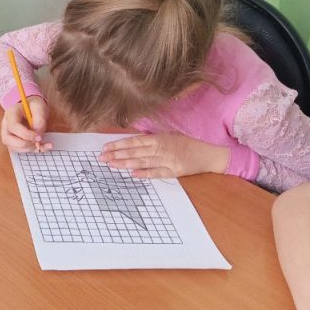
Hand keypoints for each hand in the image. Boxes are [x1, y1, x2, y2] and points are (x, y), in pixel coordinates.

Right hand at [0, 96, 50, 152]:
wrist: (30, 106)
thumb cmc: (33, 105)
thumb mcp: (39, 107)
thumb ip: (39, 120)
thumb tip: (38, 135)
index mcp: (10, 114)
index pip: (13, 126)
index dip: (26, 134)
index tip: (39, 137)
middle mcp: (6, 125)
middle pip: (7, 139)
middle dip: (25, 144)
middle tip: (38, 140)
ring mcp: (8, 134)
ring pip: (13, 147)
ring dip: (29, 148)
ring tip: (41, 142)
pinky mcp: (13, 141)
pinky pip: (20, 150)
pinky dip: (31, 150)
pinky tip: (42, 146)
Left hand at [98, 132, 230, 177]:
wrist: (208, 154)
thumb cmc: (186, 143)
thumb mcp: (169, 135)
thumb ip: (151, 138)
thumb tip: (132, 141)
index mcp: (159, 138)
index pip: (134, 141)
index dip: (118, 144)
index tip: (105, 147)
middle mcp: (161, 148)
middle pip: (135, 151)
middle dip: (117, 155)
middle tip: (101, 158)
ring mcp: (167, 160)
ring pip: (143, 162)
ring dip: (126, 163)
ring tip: (112, 165)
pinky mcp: (174, 171)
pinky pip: (157, 173)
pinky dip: (145, 173)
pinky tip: (133, 174)